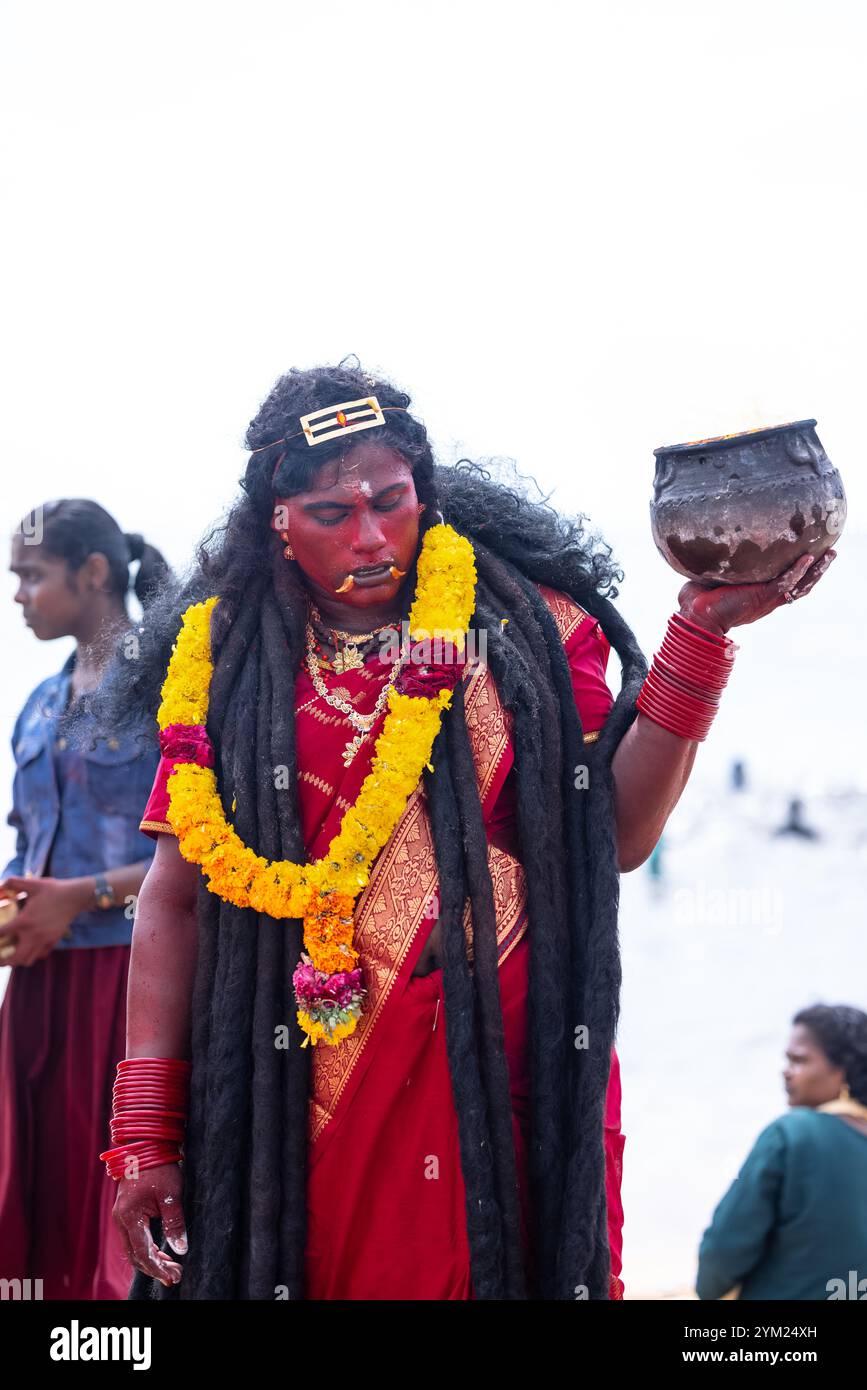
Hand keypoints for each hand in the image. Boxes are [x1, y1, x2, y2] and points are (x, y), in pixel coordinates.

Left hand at [0, 875, 88, 966]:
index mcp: (24, 921)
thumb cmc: (53, 889)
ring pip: (27, 960)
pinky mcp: (53, 941)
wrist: (75, 897)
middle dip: (3, 961)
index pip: (1, 934)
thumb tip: (1, 884)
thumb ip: (14, 882)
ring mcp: (44, 940)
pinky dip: (32, 955)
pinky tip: (28, 949)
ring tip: (11, 958)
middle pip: (15, 958)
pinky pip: (40, 955)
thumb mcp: (32, 883)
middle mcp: (33, 934)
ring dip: (17, 961)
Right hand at [113, 1163, 186, 1286]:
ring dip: (151, 1260)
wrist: (146, 1144)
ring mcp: (122, 1216)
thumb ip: (174, 1223)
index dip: (157, 1268)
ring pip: (133, 1248)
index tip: (173, 1277)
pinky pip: (134, 1238)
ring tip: (171, 1267)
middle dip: (155, 1268)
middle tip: (175, 1276)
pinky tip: (161, 1252)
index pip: (142, 1253)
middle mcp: (121, 1219)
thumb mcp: (171, 1195)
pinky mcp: (127, 1212)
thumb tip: (181, 1250)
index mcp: (129, 1216)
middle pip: (135, 1255)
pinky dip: (147, 1248)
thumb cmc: (159, 1167)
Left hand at [677, 549, 836, 636]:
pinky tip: (807, 558)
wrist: (695, 616)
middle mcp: (766, 599)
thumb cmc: (697, 601)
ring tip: (830, 554)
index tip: (808, 555)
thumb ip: (716, 567)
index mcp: (758, 596)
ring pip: (801, 586)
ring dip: (816, 570)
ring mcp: (766, 599)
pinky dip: (797, 571)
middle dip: (817, 570)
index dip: (799, 572)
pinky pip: (786, 583)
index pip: (785, 583)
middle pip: (801, 585)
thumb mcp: (713, 579)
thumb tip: (707, 549)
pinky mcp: (762, 597)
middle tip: (830, 553)